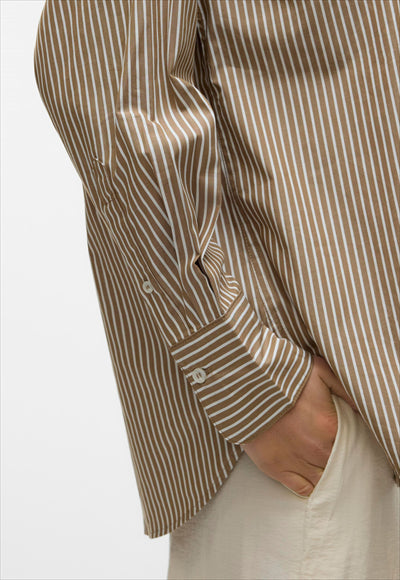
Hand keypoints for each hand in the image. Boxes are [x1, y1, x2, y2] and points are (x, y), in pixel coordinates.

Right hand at [240, 355, 356, 496]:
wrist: (245, 388)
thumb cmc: (281, 377)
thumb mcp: (318, 371)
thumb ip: (343, 388)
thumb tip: (359, 408)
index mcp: (330, 427)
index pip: (352, 445)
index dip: (350, 442)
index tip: (342, 436)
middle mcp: (316, 449)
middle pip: (339, 464)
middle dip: (338, 458)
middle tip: (331, 449)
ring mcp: (296, 461)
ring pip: (323, 480)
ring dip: (325, 474)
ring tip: (321, 464)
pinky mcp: (276, 468)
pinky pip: (302, 489)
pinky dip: (310, 486)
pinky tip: (311, 478)